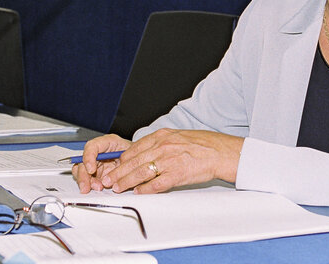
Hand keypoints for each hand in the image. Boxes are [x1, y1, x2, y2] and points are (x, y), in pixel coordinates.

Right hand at [72, 134, 131, 193]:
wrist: (139, 161)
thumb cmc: (136, 153)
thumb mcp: (134, 153)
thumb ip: (126, 161)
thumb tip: (120, 172)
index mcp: (108, 142)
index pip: (92, 146)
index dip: (89, 158)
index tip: (91, 170)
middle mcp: (99, 152)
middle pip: (83, 161)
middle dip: (83, 175)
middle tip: (87, 186)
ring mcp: (96, 163)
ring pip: (82, 171)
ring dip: (86, 181)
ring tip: (97, 187)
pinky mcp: (97, 174)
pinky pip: (88, 180)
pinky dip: (91, 186)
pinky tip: (98, 188)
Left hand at [101, 129, 243, 194]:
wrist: (220, 152)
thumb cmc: (202, 145)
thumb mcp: (177, 137)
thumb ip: (159, 144)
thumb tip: (144, 153)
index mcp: (162, 136)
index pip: (135, 148)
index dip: (122, 160)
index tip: (114, 166)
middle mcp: (163, 146)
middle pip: (134, 161)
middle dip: (118, 172)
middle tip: (108, 181)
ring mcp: (170, 160)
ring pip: (141, 172)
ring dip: (126, 182)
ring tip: (118, 188)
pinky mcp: (177, 173)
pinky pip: (157, 184)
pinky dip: (145, 189)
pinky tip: (139, 193)